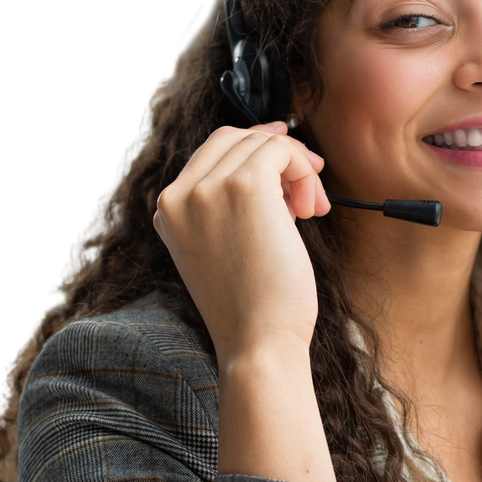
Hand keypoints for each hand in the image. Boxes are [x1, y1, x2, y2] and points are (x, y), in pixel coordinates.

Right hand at [152, 122, 330, 360]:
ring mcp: (208, 188)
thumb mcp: (223, 250)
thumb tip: (274, 165)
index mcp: (168, 211)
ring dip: (298, 168)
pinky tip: (313, 208)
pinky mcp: (244, 186)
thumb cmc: (253, 309)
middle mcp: (179, 195)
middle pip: (234, 138)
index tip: (287, 160)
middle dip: (278, 154)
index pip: (211, 153)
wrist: (258, 343)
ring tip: (313, 209)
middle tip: (309, 190)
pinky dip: (305, 170)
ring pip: (262, 142)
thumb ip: (230, 207)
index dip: (254, 148)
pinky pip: (281, 150)